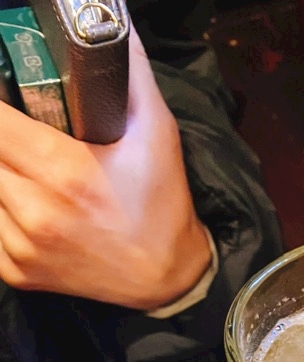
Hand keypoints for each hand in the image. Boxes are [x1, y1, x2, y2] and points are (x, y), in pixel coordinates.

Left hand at [0, 29, 210, 310]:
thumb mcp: (155, 130)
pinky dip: (0, 208)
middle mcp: (36, 212)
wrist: (169, 277)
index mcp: (62, 172)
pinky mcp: (17, 272)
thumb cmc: (161, 202)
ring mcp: (23, 247)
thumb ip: (128, 70)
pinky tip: (25, 201)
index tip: (6, 96)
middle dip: (1, 137)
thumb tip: (111, 20)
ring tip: (26, 166)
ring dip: (0, 171)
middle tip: (20, 132)